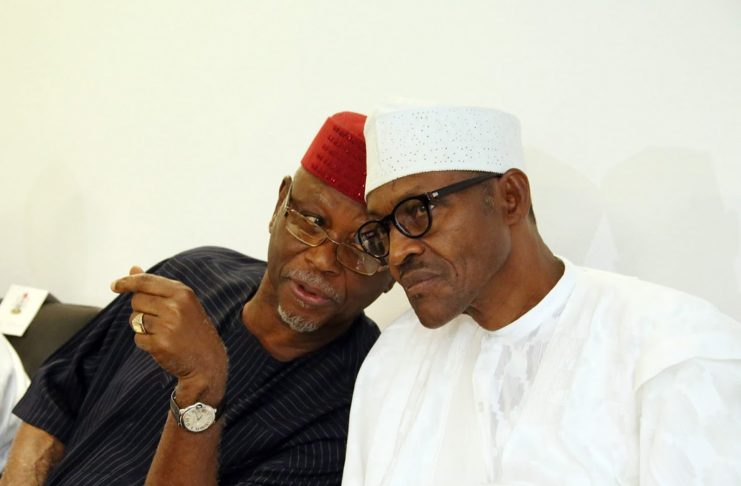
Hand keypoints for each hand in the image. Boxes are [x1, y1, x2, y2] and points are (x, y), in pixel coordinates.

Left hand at [111, 267, 226, 404]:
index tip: (115, 285)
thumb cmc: (192, 328)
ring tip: (162, 332)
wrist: (208, 360)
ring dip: (142, 327)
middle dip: (141, 310)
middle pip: (137, 301)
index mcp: (182, 293)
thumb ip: (156, 286)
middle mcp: (175, 307)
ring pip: (135, 320)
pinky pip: (138, 338)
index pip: (146, 282)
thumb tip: (133, 268)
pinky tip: (162, 344)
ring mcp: (168, 326)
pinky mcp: (160, 344)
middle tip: (158, 319)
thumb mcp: (181, 302)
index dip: (127, 282)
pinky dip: (145, 342)